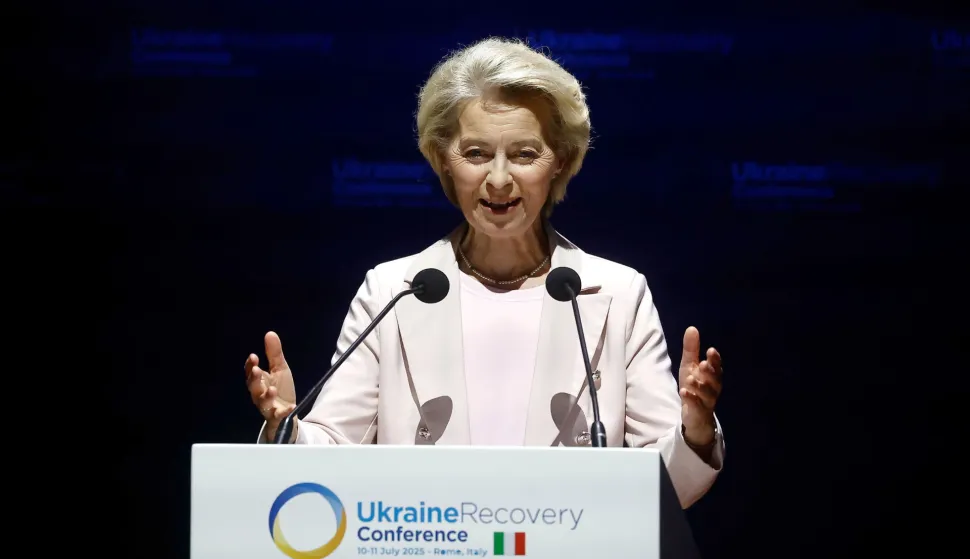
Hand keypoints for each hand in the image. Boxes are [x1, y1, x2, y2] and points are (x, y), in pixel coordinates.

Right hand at [245, 332, 296, 437]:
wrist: (287, 413)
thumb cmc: (281, 389)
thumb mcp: (280, 369)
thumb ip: (274, 354)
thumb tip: (269, 333)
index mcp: (259, 381)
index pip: (251, 372)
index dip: (251, 366)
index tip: (254, 357)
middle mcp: (260, 394)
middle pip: (253, 387)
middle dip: (254, 379)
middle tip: (256, 370)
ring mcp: (268, 406)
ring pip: (263, 402)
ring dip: (267, 396)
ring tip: (272, 389)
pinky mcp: (277, 417)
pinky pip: (279, 415)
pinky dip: (284, 413)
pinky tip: (292, 407)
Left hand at [678, 326, 722, 446]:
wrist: (694, 415)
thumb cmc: (694, 387)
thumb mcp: (689, 366)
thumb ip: (692, 350)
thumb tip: (692, 328)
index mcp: (713, 376)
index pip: (716, 366)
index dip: (715, 360)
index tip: (710, 350)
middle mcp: (713, 388)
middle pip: (715, 380)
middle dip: (710, 372)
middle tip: (703, 364)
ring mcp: (707, 401)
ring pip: (707, 394)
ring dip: (699, 386)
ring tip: (690, 379)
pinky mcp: (699, 412)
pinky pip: (696, 406)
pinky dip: (691, 399)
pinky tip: (684, 392)